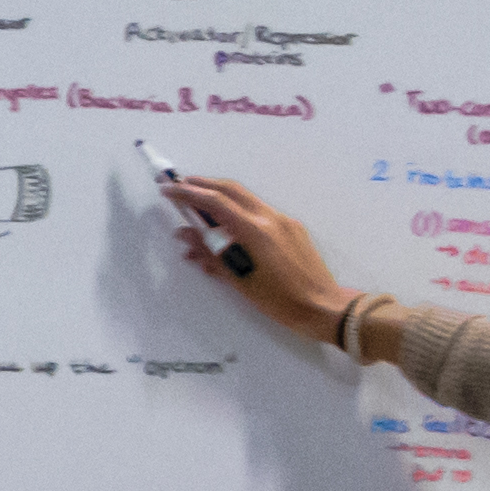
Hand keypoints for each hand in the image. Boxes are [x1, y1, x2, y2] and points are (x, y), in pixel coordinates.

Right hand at [162, 172, 353, 344]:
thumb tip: (185, 235)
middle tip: (180, 186)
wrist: (323, 306)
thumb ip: (210, 253)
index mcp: (255, 230)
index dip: (187, 193)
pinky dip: (237, 214)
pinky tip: (227, 231)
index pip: (215, 201)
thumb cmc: (279, 300)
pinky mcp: (291, 228)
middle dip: (202, 184)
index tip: (167, 189)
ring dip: (219, 198)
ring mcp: (283, 220)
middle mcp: (270, 218)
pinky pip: (258, 213)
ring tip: (198, 211)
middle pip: (231, 189)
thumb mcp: (238, 280)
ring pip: (245, 199)